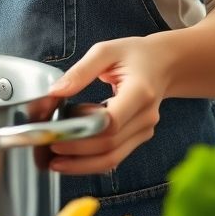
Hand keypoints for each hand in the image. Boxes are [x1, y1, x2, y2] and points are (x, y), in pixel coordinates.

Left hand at [45, 37, 166, 174]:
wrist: (164, 64)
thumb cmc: (134, 54)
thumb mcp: (105, 51)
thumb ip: (80, 71)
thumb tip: (55, 92)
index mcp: (140, 91)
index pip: (113, 121)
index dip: (85, 130)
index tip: (60, 131)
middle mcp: (145, 115)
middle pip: (110, 144)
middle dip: (77, 151)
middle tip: (50, 147)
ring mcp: (144, 129)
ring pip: (113, 157)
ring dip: (83, 164)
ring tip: (56, 162)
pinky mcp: (139, 137)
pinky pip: (115, 156)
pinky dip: (93, 162)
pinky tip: (73, 160)